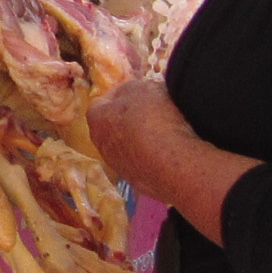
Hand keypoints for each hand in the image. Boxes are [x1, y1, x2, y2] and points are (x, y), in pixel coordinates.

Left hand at [86, 74, 199, 198]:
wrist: (175, 164)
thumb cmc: (154, 118)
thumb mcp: (143, 88)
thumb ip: (131, 89)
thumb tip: (131, 94)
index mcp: (97, 119)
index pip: (101, 102)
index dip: (120, 95)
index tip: (138, 93)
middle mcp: (102, 146)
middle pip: (114, 128)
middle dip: (130, 120)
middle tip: (154, 113)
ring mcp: (120, 168)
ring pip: (130, 149)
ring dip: (143, 141)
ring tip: (168, 133)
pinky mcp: (139, 184)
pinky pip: (146, 165)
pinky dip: (155, 158)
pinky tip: (172, 152)